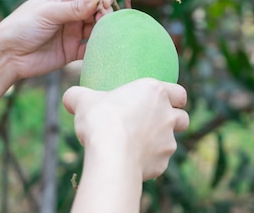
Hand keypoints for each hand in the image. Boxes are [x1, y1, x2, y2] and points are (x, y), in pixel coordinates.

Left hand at [0, 0, 114, 79]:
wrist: (7, 57)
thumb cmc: (22, 26)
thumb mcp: (48, 12)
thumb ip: (74, 7)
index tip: (105, 3)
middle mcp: (71, 14)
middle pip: (97, 10)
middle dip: (104, 13)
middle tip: (104, 19)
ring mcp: (73, 32)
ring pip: (97, 28)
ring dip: (104, 29)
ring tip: (104, 33)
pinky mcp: (73, 50)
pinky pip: (91, 48)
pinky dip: (99, 47)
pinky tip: (102, 47)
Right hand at [63, 78, 189, 179]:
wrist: (110, 154)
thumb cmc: (101, 120)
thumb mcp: (83, 101)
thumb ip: (78, 95)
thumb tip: (70, 96)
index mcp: (155, 92)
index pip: (180, 93)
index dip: (175, 97)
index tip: (165, 102)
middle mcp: (167, 115)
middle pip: (183, 118)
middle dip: (173, 120)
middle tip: (155, 123)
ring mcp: (168, 140)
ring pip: (172, 141)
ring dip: (160, 142)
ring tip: (138, 145)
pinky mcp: (163, 162)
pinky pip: (159, 161)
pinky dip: (149, 161)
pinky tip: (132, 161)